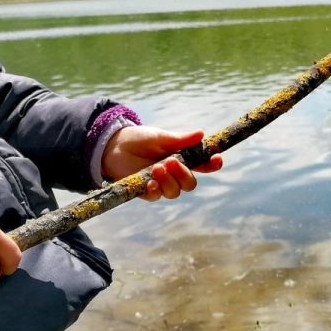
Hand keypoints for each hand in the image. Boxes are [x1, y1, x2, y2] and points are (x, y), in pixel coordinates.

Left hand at [101, 126, 222, 201]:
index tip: (216, 159)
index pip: (203, 165)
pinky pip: (157, 196)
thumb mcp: (161, 137)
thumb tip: (201, 134)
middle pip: (190, 183)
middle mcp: (174, 174)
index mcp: (183, 158)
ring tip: (156, 167)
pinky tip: (150, 181)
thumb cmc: (140, 140)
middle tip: (171, 162)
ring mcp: (161, 184)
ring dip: (168, 181)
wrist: (114, 146)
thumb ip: (180, 140)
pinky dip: (156, 189)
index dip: (212, 164)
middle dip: (184, 174)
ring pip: (175, 192)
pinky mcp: (146, 191)